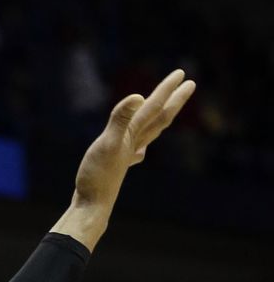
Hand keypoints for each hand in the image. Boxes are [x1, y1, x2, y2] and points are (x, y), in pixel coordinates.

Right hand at [73, 68, 194, 210]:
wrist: (92, 207)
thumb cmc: (97, 177)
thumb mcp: (107, 143)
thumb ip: (121, 120)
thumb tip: (139, 97)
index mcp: (132, 135)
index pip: (154, 107)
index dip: (166, 90)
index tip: (181, 74)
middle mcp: (134, 143)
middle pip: (160, 118)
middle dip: (174, 100)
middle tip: (189, 84)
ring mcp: (127, 156)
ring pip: (149, 133)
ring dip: (161, 118)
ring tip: (168, 110)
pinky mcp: (117, 166)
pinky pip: (135, 150)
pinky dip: (140, 145)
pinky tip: (140, 151)